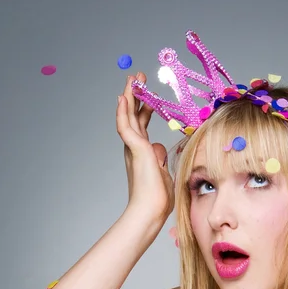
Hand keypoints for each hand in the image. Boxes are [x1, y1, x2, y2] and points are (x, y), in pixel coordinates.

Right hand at [117, 72, 174, 221]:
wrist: (151, 210)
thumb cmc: (158, 198)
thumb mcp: (164, 172)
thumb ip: (161, 159)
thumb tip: (161, 149)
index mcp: (143, 153)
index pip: (143, 126)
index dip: (144, 110)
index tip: (147, 97)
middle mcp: (135, 148)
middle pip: (134, 116)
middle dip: (137, 96)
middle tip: (138, 78)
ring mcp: (134, 148)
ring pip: (128, 116)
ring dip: (130, 96)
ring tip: (133, 78)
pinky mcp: (136, 149)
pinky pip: (125, 126)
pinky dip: (123, 111)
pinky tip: (123, 97)